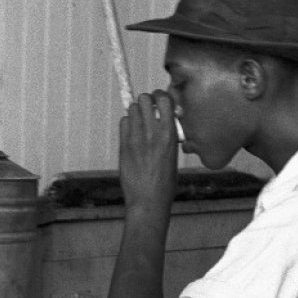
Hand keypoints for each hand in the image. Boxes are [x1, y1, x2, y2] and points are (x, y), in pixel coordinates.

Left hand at [119, 90, 178, 214]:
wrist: (148, 200)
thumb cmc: (165, 182)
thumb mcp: (174, 155)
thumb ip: (169, 135)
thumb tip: (165, 120)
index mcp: (170, 134)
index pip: (164, 99)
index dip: (161, 97)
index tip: (161, 102)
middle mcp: (152, 132)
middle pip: (144, 99)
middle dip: (146, 101)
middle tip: (149, 110)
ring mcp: (136, 138)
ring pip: (132, 109)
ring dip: (136, 112)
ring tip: (141, 123)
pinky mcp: (124, 145)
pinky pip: (124, 122)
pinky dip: (128, 124)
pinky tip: (132, 134)